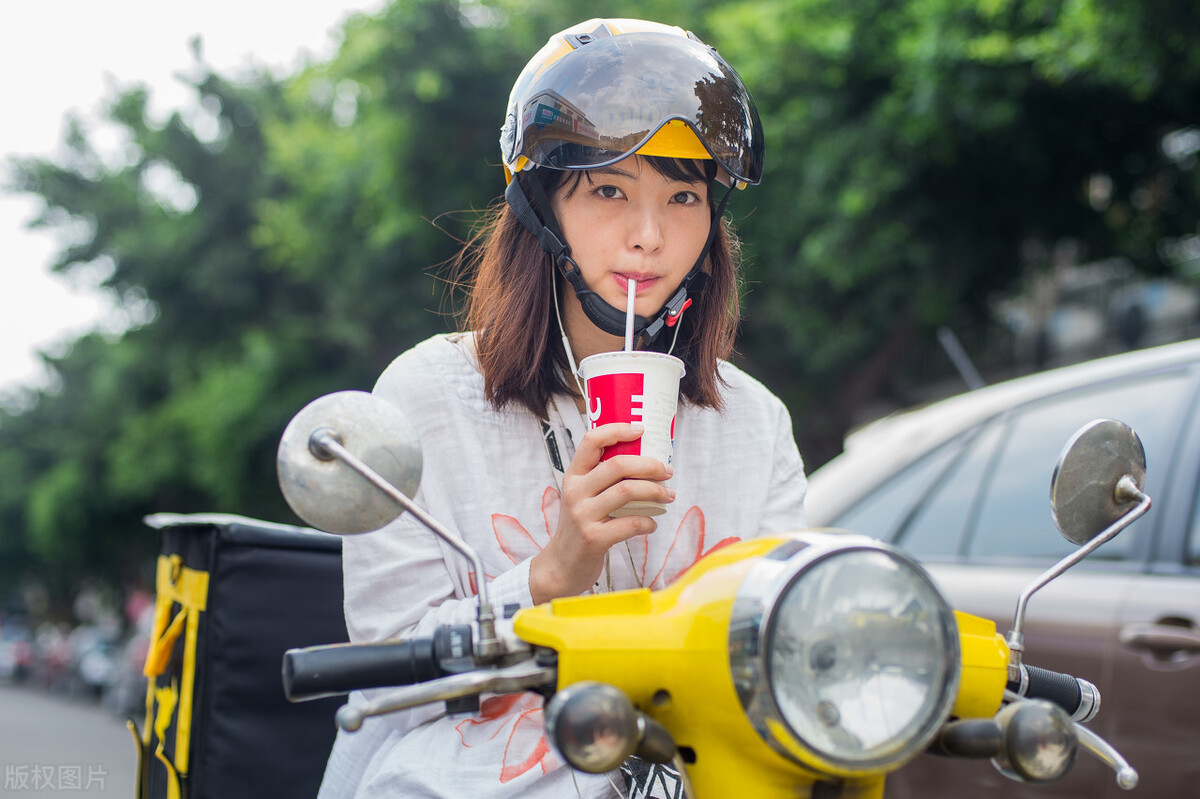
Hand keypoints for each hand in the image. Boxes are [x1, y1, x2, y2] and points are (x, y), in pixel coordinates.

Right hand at [529, 423, 674, 602]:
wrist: (561, 566)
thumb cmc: (580, 527)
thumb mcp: (582, 497)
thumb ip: (602, 480)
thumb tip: (645, 461)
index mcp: (573, 476)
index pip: (591, 441)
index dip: (617, 429)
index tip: (641, 429)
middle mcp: (575, 491)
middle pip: (618, 465)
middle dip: (650, 465)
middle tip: (667, 471)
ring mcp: (583, 515)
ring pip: (627, 491)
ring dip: (656, 491)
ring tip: (668, 496)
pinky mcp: (594, 538)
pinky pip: (631, 524)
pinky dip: (649, 522)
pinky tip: (653, 524)